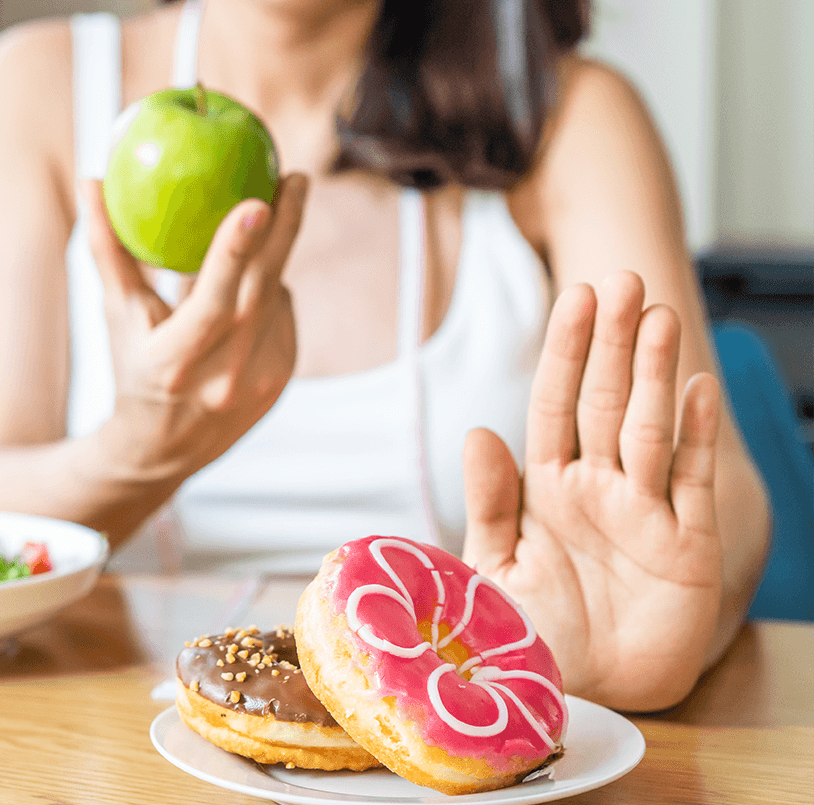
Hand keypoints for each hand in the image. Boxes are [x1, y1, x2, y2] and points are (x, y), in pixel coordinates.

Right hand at [81, 174, 308, 481]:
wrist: (161, 451)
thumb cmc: (131, 369)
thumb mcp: (115, 315)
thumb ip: (106, 249)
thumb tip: (90, 181)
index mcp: (175, 363)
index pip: (213, 304)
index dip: (235, 254)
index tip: (257, 204)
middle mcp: (223, 379)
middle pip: (264, 291)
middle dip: (286, 228)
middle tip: (296, 177)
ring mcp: (258, 384)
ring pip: (276, 297)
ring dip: (271, 259)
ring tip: (261, 223)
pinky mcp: (281, 381)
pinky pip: (283, 314)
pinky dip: (268, 291)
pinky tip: (252, 282)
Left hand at [462, 271, 721, 710]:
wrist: (580, 695)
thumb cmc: (532, 632)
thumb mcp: (493, 567)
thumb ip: (489, 503)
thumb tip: (478, 431)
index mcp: (547, 487)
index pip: (555, 405)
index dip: (566, 352)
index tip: (575, 295)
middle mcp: (597, 488)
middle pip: (606, 402)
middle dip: (612, 342)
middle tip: (622, 280)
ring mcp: (644, 512)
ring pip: (649, 428)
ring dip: (653, 373)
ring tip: (656, 316)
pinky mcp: (687, 546)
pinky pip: (690, 483)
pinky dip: (692, 436)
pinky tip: (695, 390)